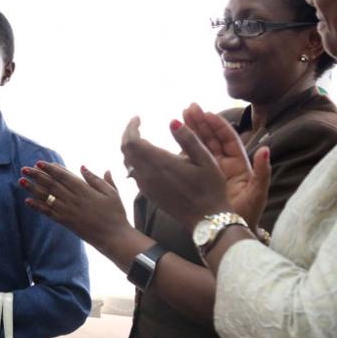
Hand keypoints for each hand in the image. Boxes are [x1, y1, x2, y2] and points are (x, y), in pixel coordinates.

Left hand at [20, 162, 132, 252]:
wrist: (113, 237)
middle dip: (37, 175)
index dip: (50, 168)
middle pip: (51, 184)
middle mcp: (73, 199)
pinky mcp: (66, 222)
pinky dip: (37, 207)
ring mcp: (68, 211)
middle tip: (25, 168)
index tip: (39, 162)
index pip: (63, 176)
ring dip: (33, 188)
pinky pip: (48, 213)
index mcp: (84, 190)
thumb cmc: (115, 213)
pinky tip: (27, 201)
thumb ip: (96, 179)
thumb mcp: (111, 192)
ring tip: (21, 181)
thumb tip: (83, 167)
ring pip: (47, 197)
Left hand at [120, 115, 231, 231]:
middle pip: (126, 150)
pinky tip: (147, 157)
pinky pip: (134, 173)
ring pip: (128, 162)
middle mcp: (148, 175)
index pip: (132, 141)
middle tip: (137, 124)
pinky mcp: (149, 194)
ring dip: (130, 148)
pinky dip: (135, 160)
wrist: (206, 220)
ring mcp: (146, 186)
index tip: (138, 117)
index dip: (131, 127)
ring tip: (141, 138)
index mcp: (160, 163)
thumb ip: (188, 138)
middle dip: (128, 134)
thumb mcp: (206, 160)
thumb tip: (172, 121)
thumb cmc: (210, 188)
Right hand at [181, 104, 270, 229]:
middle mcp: (224, 165)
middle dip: (201, 122)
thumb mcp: (256, 194)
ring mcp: (209, 171)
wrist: (230, 234)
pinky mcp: (197, 179)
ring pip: (200, 146)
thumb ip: (262, 172)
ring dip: (191, 130)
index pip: (228, 139)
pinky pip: (190, 160)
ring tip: (180, 115)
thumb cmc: (247, 216)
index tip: (207, 113)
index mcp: (239, 165)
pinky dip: (182, 148)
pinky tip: (174, 137)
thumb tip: (265, 149)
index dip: (218, 125)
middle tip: (189, 107)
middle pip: (212, 138)